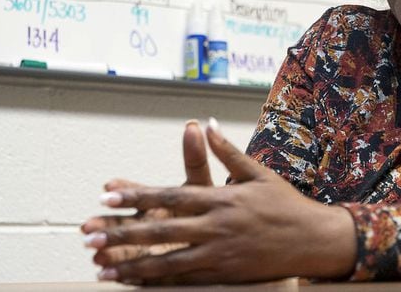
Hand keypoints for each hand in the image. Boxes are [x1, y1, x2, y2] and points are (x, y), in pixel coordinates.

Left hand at [83, 118, 356, 284]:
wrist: (313, 239)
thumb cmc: (285, 203)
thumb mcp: (258, 172)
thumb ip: (228, 151)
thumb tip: (207, 124)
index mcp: (223, 198)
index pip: (172, 195)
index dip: (137, 196)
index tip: (108, 193)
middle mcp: (217, 226)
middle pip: (162, 230)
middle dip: (122, 232)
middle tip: (88, 233)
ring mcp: (220, 253)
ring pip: (168, 261)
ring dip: (131, 264)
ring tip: (100, 267)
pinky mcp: (225, 274)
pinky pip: (185, 280)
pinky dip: (157, 282)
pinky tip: (134, 283)